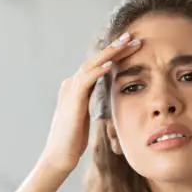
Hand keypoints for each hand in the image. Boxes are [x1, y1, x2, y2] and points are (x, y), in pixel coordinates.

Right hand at [39, 31, 141, 174]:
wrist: (59, 155)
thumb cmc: (73, 140)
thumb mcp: (85, 117)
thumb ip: (91, 104)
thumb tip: (103, 100)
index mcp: (76, 88)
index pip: (97, 65)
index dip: (114, 55)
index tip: (131, 47)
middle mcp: (71, 84)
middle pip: (96, 60)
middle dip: (115, 47)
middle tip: (133, 36)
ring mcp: (70, 91)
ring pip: (92, 64)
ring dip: (110, 53)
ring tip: (126, 42)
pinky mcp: (72, 101)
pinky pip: (86, 80)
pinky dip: (98, 70)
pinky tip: (111, 64)